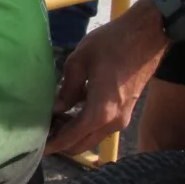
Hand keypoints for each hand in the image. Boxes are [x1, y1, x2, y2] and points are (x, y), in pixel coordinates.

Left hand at [46, 1, 169, 156]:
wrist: (148, 34)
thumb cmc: (113, 43)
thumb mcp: (80, 61)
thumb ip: (67, 88)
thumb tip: (56, 108)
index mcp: (101, 111)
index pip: (72, 137)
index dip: (53, 144)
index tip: (37, 148)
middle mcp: (113, 122)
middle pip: (82, 144)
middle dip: (62, 142)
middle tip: (42, 132)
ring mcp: (122, 117)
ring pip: (92, 136)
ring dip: (73, 133)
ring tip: (53, 120)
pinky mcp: (125, 110)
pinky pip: (101, 126)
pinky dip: (85, 125)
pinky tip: (70, 110)